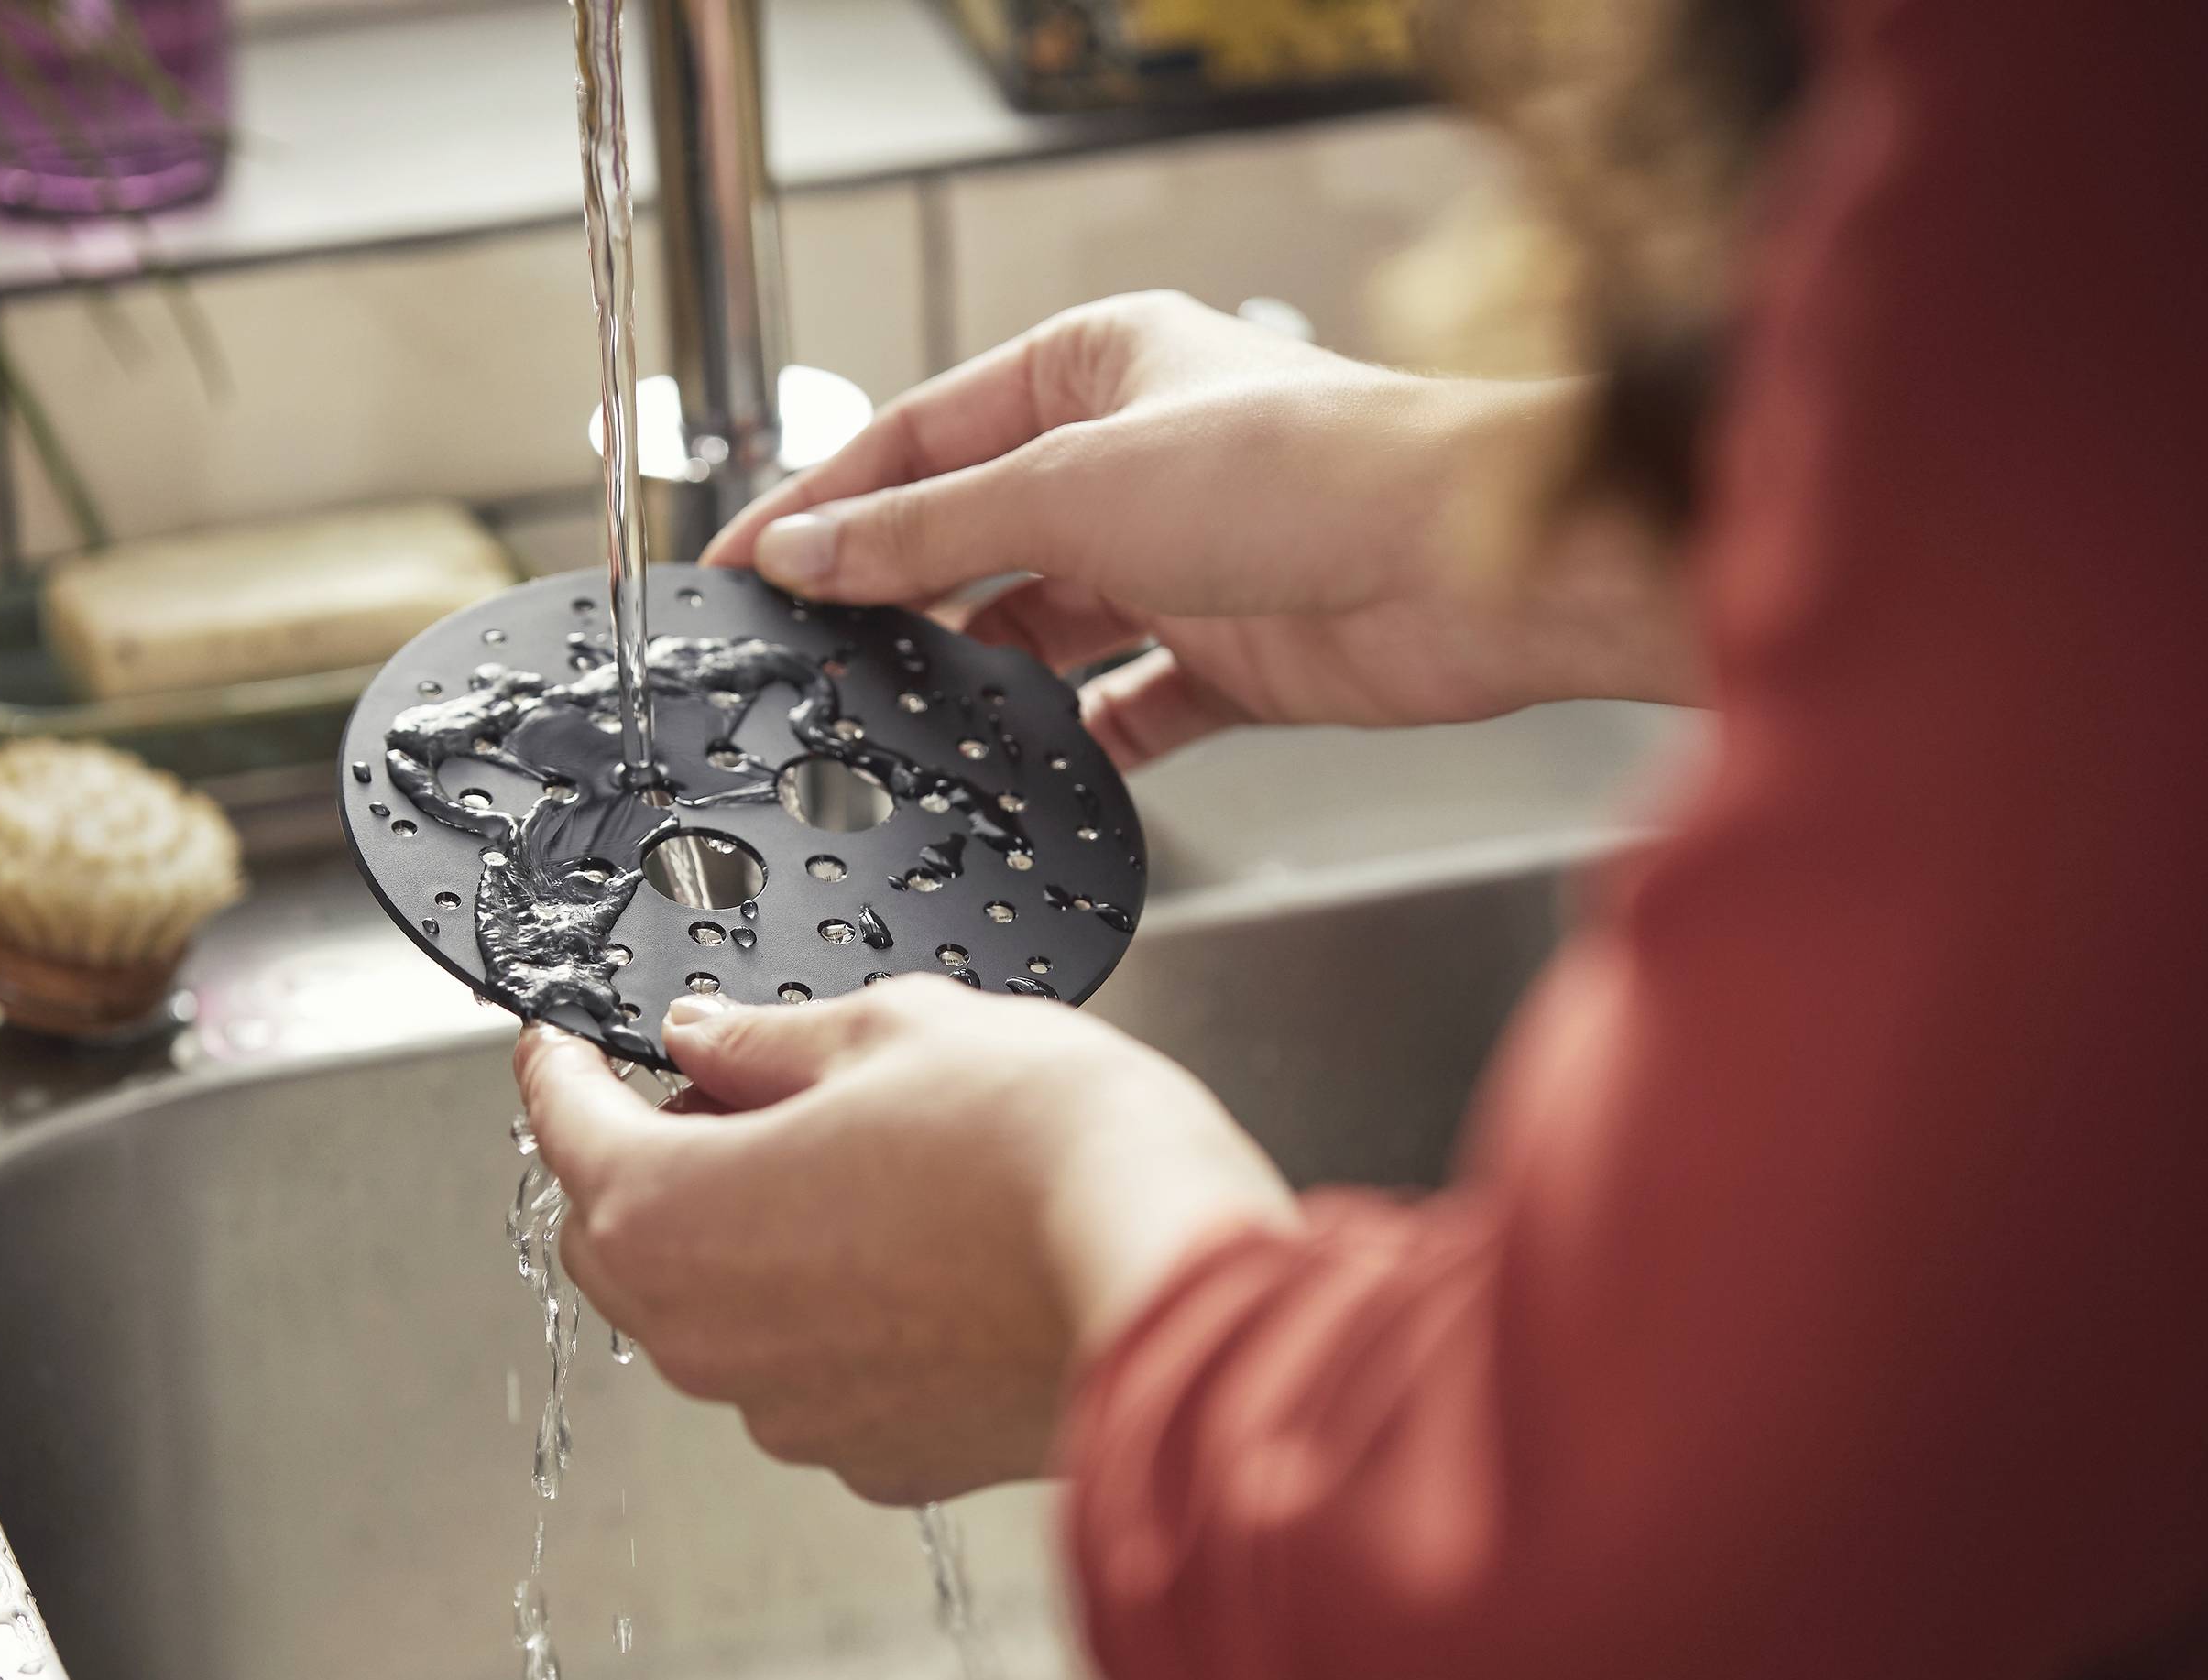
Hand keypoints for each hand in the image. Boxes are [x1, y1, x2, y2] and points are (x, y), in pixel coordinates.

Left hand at [515, 980, 1298, 1503]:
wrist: (1174, 1278)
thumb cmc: (1040, 1143)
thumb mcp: (892, 1030)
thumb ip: (769, 1041)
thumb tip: (705, 1038)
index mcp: (673, 1214)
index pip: (564, 1127)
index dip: (558, 1067)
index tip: (563, 1040)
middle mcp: (707, 1339)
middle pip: (616, 1241)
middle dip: (641, 1160)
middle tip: (717, 1088)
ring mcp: (792, 1415)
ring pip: (710, 1318)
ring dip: (736, 1243)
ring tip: (839, 1162)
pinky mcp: (882, 1459)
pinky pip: (807, 1377)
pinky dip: (823, 1317)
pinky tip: (906, 1252)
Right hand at [707, 291, 1699, 762]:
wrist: (1473, 566)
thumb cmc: (1308, 472)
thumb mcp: (1070, 488)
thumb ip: (926, 532)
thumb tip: (808, 547)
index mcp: (1092, 370)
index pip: (918, 436)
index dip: (824, 501)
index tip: (746, 563)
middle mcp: (1132, 460)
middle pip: (973, 535)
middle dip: (895, 595)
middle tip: (806, 656)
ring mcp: (1179, 561)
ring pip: (1042, 625)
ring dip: (980, 672)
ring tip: (899, 718)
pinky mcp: (1226, 657)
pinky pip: (1125, 709)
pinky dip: (1078, 740)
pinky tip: (1029, 768)